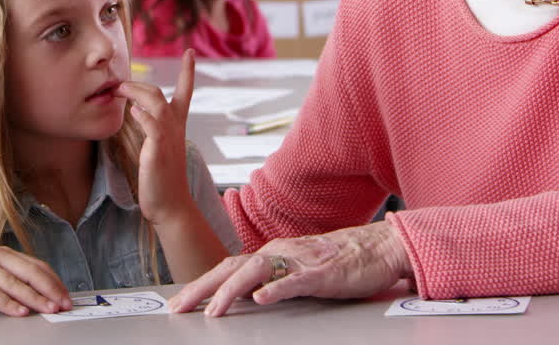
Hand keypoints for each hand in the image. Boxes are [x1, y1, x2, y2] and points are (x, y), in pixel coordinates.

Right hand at [0, 246, 71, 316]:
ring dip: (35, 298)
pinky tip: (19, 312)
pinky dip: (8, 304)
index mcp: (3, 253)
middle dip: (51, 289)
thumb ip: (9, 279)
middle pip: (31, 272)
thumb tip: (37, 294)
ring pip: (14, 283)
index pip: (37, 265)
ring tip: (49, 308)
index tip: (67, 295)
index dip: (54, 281)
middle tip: (64, 304)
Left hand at [116, 49, 194, 225]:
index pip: (186, 93)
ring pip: (157, 103)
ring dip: (137, 93)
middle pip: (161, 94)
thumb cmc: (161, 180)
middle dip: (140, 84)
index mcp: (177, 127)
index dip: (188, 72)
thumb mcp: (157, 150)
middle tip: (119, 84)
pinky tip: (133, 111)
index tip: (190, 52)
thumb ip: (150, 131)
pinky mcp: (159, 149)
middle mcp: (176, 128)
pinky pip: (153, 124)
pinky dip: (143, 114)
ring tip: (120, 90)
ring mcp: (169, 138)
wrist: (171, 206)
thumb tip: (134, 113)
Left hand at [168, 220, 411, 315]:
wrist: (379, 247)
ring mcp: (300, 261)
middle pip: (232, 267)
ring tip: (213, 310)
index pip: (229, 268)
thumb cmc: (341, 261)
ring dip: (231, 291)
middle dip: (202, 288)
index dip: (202, 284)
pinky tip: (262, 299)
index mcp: (273, 254)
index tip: (181, 302)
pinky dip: (276, 289)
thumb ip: (274, 280)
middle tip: (179, 308)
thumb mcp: (299, 272)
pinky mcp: (322, 273)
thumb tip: (247, 296)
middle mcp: (280, 253)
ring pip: (256, 271)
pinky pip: (295, 280)